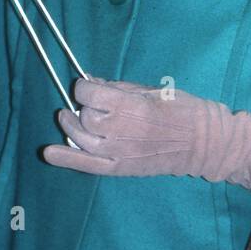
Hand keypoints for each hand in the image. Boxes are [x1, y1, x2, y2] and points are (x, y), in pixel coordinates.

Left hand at [43, 77, 232, 177]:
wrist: (202, 142)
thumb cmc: (181, 109)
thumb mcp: (150, 89)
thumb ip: (117, 88)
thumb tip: (90, 81)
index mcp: (130, 106)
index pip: (89, 94)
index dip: (85, 88)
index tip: (90, 87)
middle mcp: (121, 130)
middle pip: (84, 116)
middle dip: (84, 107)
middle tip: (94, 105)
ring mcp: (119, 152)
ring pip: (81, 138)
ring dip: (73, 126)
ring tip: (71, 118)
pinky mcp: (120, 168)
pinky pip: (87, 164)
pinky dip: (65, 158)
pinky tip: (48, 152)